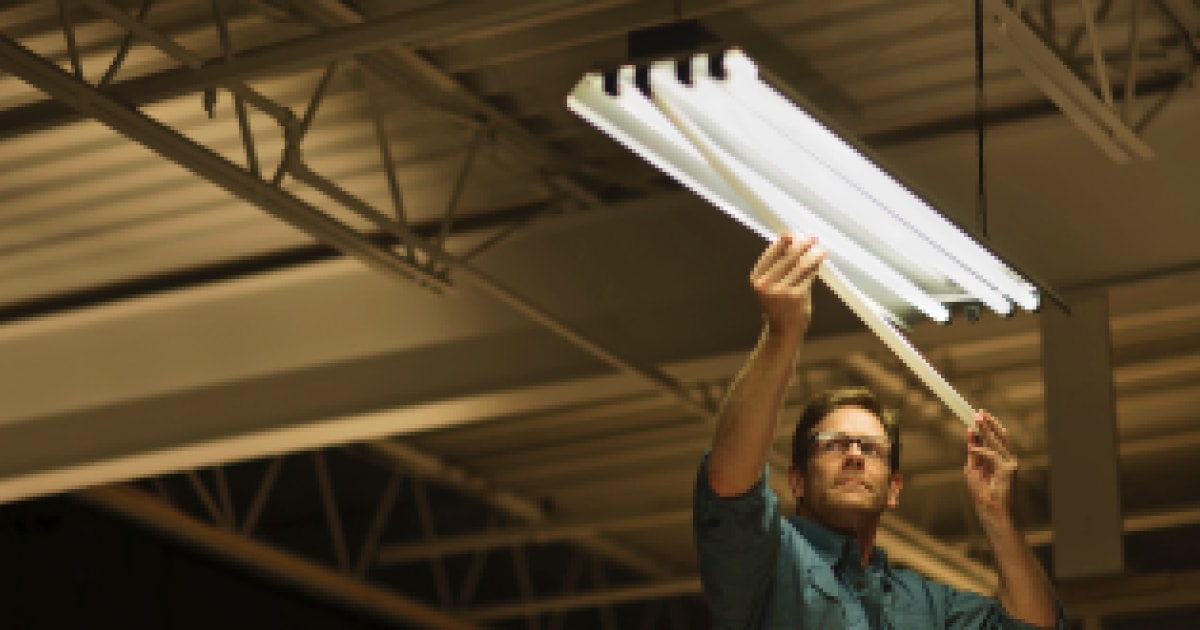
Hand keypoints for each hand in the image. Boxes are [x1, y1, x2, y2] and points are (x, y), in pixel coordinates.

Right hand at [750, 234, 825, 341]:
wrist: (784, 329)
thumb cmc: (781, 302)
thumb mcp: (773, 283)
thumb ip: (780, 263)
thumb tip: (792, 238)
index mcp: (756, 278)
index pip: (771, 253)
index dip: (783, 241)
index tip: (792, 234)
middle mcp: (765, 284)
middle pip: (787, 257)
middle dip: (802, 244)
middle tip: (812, 237)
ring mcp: (781, 290)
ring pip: (800, 265)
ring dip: (813, 254)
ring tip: (821, 250)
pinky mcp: (796, 296)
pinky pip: (808, 275)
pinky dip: (816, 266)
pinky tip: (820, 260)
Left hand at [964, 410, 1017, 525]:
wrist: (991, 511)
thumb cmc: (983, 494)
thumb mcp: (974, 470)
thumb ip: (974, 455)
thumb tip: (970, 437)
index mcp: (999, 461)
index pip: (995, 440)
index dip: (986, 428)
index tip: (977, 417)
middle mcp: (1007, 461)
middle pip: (1000, 437)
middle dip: (989, 424)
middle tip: (979, 413)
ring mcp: (1010, 465)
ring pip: (998, 442)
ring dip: (986, 429)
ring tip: (977, 419)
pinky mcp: (1008, 470)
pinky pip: (993, 455)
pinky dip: (982, 450)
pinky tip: (972, 446)